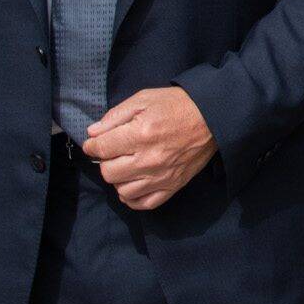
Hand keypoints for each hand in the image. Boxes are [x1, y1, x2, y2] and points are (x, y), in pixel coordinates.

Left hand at [86, 86, 214, 210]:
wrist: (212, 118)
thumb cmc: (176, 105)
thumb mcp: (143, 99)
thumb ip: (115, 116)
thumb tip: (93, 133)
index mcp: (140, 135)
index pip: (101, 148)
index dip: (91, 145)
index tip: (93, 143)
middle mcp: (149, 160)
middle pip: (108, 172)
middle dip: (105, 161)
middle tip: (113, 152)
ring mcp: (161, 177)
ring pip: (122, 191)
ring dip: (118, 179)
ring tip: (125, 167)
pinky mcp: (172, 187)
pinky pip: (144, 204)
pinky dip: (132, 198)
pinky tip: (132, 185)